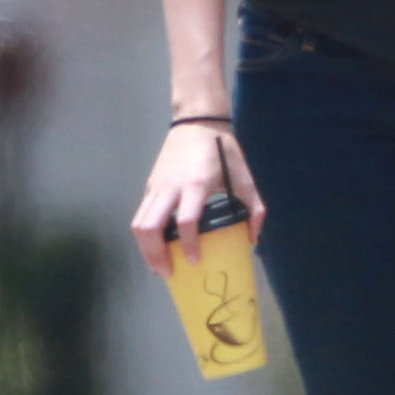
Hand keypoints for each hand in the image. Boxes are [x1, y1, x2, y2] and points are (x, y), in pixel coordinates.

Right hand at [132, 125, 264, 277]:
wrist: (197, 121)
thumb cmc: (223, 149)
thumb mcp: (245, 178)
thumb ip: (255, 209)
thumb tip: (253, 239)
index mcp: (196, 185)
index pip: (187, 220)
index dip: (189, 244)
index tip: (194, 261)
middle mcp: (171, 187)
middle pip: (150, 227)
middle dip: (155, 254)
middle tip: (168, 273)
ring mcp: (156, 187)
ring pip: (139, 223)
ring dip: (145, 248)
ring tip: (158, 266)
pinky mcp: (150, 185)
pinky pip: (141, 214)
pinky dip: (145, 234)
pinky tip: (156, 246)